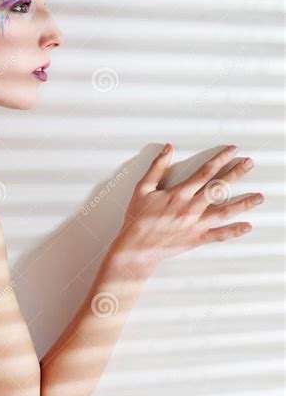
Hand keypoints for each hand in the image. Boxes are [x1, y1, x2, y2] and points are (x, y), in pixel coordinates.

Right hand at [114, 144, 263, 275]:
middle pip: (219, 188)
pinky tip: (247, 226)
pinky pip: (219, 235)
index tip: (232, 151)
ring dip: (243, 203)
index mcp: (178, 194)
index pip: (204, 172)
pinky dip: (234, 231)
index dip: (220, 159)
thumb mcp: (143, 188)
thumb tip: (168, 149)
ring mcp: (195, 224)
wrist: (136, 246)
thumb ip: (157, 167)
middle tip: (250, 164)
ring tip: (259, 197)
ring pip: (225, 212)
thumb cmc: (138, 218)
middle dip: (236, 173)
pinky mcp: (196, 239)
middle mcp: (190, 208)